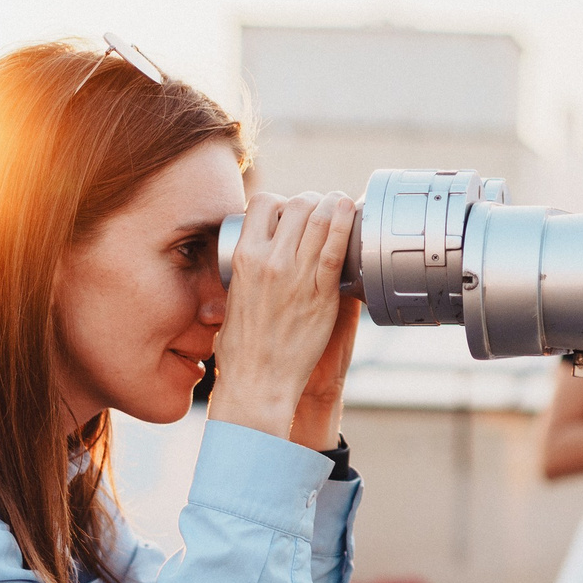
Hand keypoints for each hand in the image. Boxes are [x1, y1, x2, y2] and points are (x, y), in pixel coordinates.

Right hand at [209, 191, 356, 441]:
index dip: (281, 201)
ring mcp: (297, 276)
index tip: (289, 212)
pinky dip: (344, 224)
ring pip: (320, 219)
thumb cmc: (242, 348)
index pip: (263, 203)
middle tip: (320, 210)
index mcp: (243, 258)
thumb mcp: (232, 297)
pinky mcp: (322, 294)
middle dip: (311, 200)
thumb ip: (246, 271)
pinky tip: (350, 213)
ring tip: (339, 205)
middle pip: (297, 204)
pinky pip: (336, 249)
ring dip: (332, 205)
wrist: (258, 382)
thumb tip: (256, 256)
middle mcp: (269, 261)